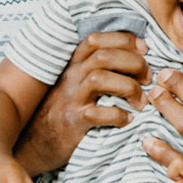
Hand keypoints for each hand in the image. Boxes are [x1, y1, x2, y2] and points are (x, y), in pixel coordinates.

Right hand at [15, 31, 150, 175]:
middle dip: (133, 63)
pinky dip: (119, 115)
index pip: (96, 40)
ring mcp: (71, 99)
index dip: (123, 39)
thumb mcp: (77, 84)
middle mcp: (71, 77)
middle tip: (148, 78)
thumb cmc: (65, 110)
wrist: (34, 142)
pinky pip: (97, 114)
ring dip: (128, 87)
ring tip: (141, 101)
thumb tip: (137, 58)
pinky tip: (128, 119)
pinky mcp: (73, 122)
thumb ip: (98, 69)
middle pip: (103, 56)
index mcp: (75, 65)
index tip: (144, 48)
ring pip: (99, 79)